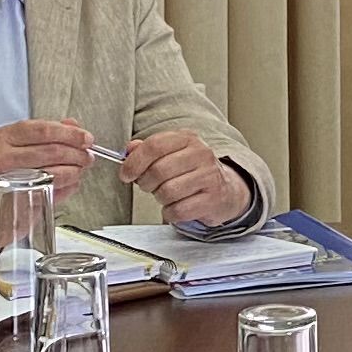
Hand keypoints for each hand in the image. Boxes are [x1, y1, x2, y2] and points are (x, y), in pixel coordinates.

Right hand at [0, 118, 99, 239]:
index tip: (86, 139)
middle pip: (51, 152)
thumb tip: (72, 125)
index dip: (70, 134)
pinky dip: (63, 191)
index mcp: (4, 136)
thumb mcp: (10, 143)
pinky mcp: (11, 202)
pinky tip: (68, 187)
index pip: (44, 130)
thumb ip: (42, 133)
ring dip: (73, 174)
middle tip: (87, 159)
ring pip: (51, 174)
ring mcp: (5, 180)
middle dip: (77, 155)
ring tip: (79, 173)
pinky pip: (44, 195)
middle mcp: (1, 155)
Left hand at [121, 128, 249, 229]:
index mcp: (187, 138)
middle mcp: (201, 154)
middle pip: (158, 171)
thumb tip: (129, 150)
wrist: (225, 189)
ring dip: (160, 198)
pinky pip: (179, 210)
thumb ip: (148, 150)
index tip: (126, 174)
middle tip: (149, 186)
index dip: (134, 162)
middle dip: (146, 183)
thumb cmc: (192, 172)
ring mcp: (209, 176)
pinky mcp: (213, 199)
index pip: (154, 145)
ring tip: (166, 195)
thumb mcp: (171, 154)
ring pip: (167, 192)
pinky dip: (170, 212)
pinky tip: (176, 206)